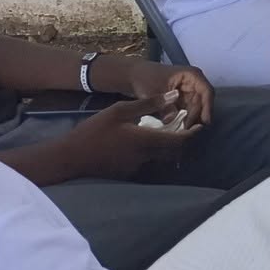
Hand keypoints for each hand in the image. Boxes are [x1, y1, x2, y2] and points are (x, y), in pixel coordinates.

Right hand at [63, 96, 197, 177]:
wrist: (69, 158)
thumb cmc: (94, 131)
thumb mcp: (120, 110)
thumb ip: (149, 104)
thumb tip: (174, 95)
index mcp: (146, 141)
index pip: (180, 141)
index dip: (194, 134)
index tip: (200, 125)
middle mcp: (146, 158)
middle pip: (175, 153)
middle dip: (185, 142)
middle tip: (188, 128)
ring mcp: (137, 169)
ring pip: (163, 160)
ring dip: (171, 149)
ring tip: (170, 134)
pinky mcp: (128, 174)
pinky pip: (150, 165)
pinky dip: (156, 155)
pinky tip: (149, 144)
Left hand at [116, 59, 213, 127]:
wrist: (134, 76)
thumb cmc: (145, 78)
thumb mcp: (153, 91)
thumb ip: (163, 106)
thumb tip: (171, 120)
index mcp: (192, 76)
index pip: (206, 91)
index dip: (207, 107)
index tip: (204, 122)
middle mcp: (194, 83)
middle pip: (202, 102)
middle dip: (197, 116)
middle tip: (187, 130)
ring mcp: (188, 92)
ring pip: (196, 109)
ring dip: (191, 120)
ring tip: (183, 131)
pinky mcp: (182, 100)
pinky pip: (188, 111)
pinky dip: (184, 119)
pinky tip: (179, 128)